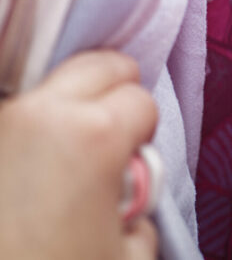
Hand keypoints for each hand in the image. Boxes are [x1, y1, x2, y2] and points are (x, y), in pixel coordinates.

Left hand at [0, 51, 158, 259]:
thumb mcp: (129, 256)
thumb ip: (141, 210)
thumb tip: (127, 196)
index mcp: (94, 135)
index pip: (141, 100)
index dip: (144, 134)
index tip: (132, 164)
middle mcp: (39, 114)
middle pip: (100, 65)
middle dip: (113, 95)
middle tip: (108, 141)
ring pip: (49, 83)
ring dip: (65, 108)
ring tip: (60, 157)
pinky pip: (11, 114)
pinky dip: (24, 132)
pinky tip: (25, 170)